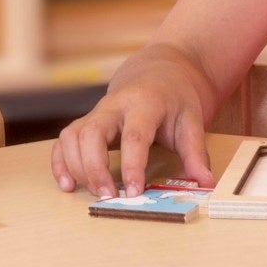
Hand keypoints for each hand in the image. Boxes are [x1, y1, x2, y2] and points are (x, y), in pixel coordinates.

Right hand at [51, 64, 213, 200]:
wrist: (159, 71)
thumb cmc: (175, 98)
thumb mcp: (192, 119)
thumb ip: (196, 151)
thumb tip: (205, 182)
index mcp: (144, 103)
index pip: (134, 136)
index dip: (132, 165)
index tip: (134, 191)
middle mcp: (114, 105)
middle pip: (93, 133)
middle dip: (95, 167)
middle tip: (107, 195)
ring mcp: (97, 112)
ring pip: (73, 135)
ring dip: (76, 166)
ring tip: (91, 192)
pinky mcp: (86, 121)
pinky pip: (64, 139)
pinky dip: (61, 161)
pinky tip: (68, 184)